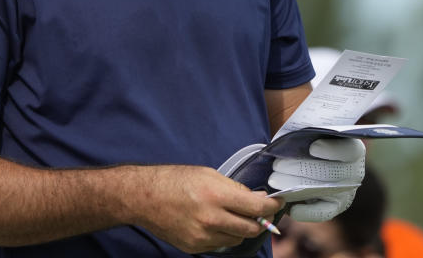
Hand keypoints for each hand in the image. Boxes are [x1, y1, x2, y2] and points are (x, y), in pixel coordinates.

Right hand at [129, 165, 283, 253]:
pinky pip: (219, 245)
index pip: (256, 208)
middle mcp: (211, 219)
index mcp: (216, 196)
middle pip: (250, 229)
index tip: (278, 203)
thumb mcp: (208, 174)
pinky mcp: (194, 247)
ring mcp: (202, 237)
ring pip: (236, 239)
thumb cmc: (175, 180)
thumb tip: (256, 198)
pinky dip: (223, 235)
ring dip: (241, 229)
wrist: (144, 198)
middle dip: (260, 221)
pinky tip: (214, 222)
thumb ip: (234, 188)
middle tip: (259, 212)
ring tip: (232, 215)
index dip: (272, 206)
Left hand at [268, 137, 364, 221]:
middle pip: (328, 172)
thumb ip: (306, 134)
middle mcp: (353, 172)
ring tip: (274, 180)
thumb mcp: (312, 132)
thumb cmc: (310, 140)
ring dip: (294, 186)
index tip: (312, 148)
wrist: (312, 160)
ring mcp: (345, 191)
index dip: (331, 150)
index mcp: (353, 149)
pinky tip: (290, 208)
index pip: (348, 150)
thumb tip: (289, 140)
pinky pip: (322, 212)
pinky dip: (306, 211)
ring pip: (320, 190)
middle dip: (299, 168)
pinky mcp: (335, 207)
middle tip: (277, 166)